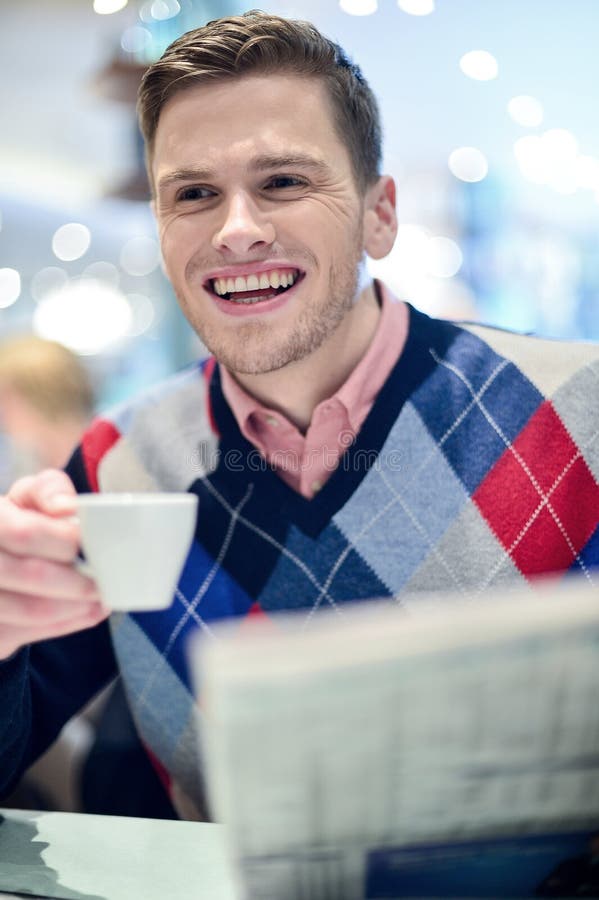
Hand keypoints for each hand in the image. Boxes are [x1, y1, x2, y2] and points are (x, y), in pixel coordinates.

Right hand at [0, 470, 107, 659]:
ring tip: (102, 597)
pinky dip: (67, 623)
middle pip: (33, 575)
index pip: (25, 533)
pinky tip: (86, 611)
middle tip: (106, 580)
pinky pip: (30, 633)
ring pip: (33, 609)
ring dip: (78, 606)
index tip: (89, 543)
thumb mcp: (26, 497)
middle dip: (78, 579)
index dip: (63, 540)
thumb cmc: (14, 524)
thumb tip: (69, 508)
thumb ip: (48, 491)